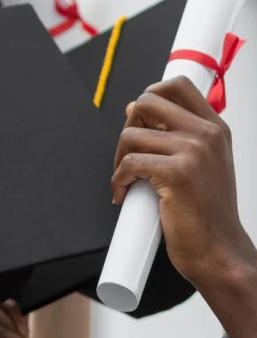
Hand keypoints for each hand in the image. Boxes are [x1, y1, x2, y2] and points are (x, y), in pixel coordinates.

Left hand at [113, 77, 256, 336]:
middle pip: (147, 101)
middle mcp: (206, 134)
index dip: (150, 95)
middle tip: (130, 154)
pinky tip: (122, 195)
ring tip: (126, 180)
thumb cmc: (205, 211)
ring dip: (119, 160)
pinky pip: (129, 165)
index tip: (140, 119)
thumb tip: (134, 107)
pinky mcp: (176, 173)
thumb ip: (175, 136)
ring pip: (130, 136)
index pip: (177, 85)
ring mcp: (193, 152)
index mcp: (214, 128)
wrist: (219, 251)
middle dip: (128, 126)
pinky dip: (117, 181)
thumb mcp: (201, 164)